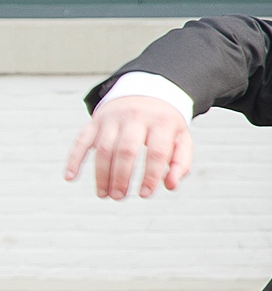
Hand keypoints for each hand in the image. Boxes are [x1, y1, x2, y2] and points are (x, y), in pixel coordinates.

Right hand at [64, 95, 193, 200]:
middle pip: (126, 150)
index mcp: (162, 122)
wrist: (147, 93)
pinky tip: (70, 177)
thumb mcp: (181, 139)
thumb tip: (171, 186)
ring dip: (101, 174)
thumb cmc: (165, 125)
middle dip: (121, 177)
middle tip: (120, 197)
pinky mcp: (96, 121)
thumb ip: (181, 163)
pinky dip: (74, 158)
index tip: (145, 194)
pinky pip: (82, 139)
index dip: (151, 175)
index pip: (156, 152)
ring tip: (104, 194)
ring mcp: (113, 118)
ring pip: (103, 148)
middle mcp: (136, 117)